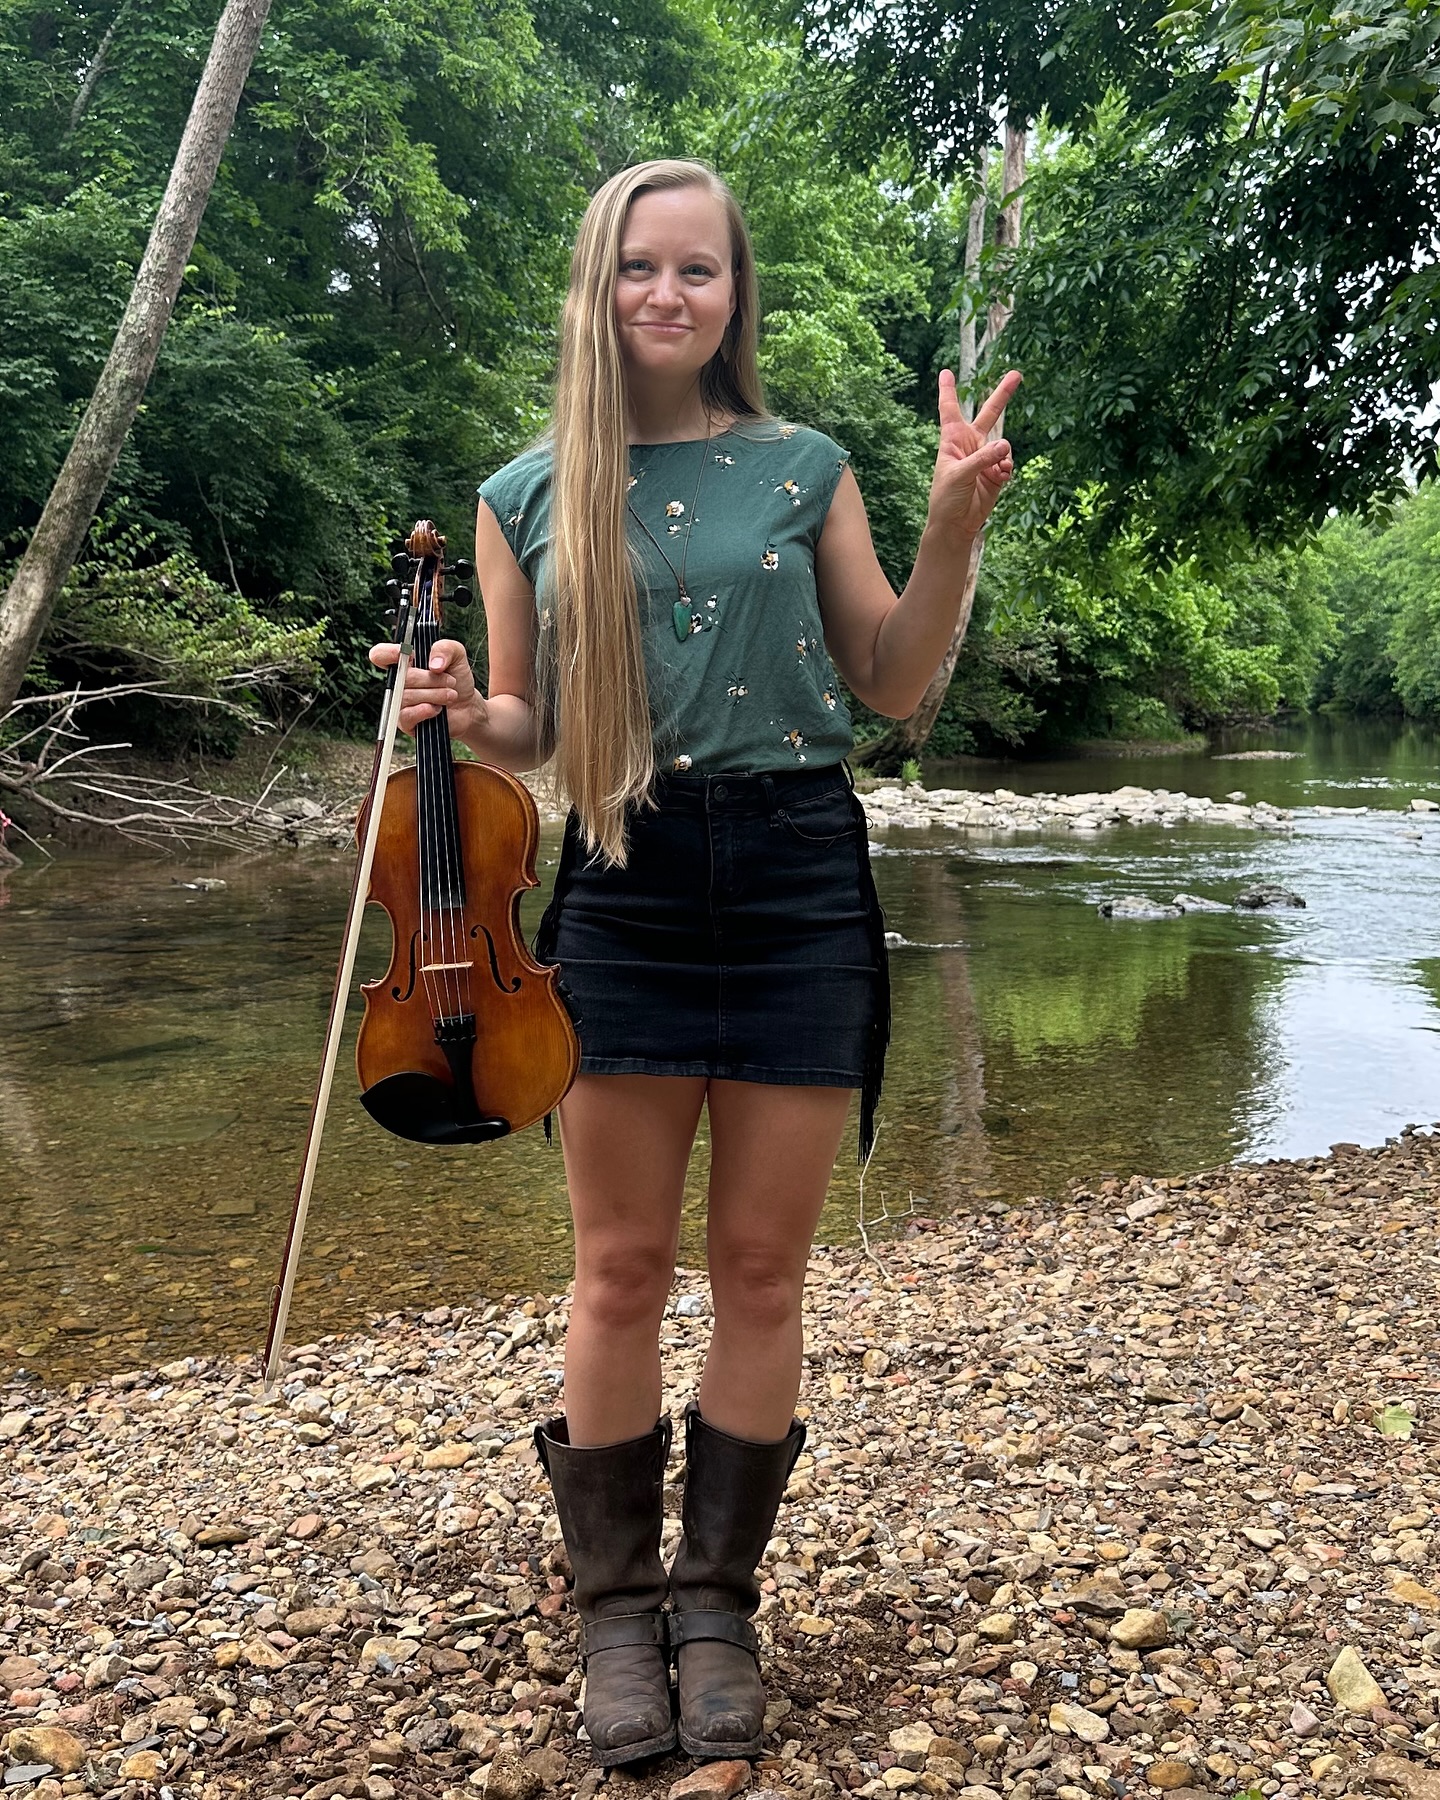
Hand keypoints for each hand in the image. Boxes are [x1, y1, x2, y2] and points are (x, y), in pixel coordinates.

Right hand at [367, 637, 487, 738]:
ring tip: (450, 695)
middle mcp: (398, 682)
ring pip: (407, 696)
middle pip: (402, 677)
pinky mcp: (405, 722)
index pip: (380, 655)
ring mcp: (399, 702)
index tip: (408, 653)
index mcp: (404, 662)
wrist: (468, 706)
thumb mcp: (457, 655)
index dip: (388, 653)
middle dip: (430, 679)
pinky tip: (437, 709)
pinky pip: (407, 715)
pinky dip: (425, 710)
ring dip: (435, 694)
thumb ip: (445, 648)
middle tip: (450, 681)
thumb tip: (433, 665)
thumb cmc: (457, 679)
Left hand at [926, 368, 1020, 544]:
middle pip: (988, 413)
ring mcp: (985, 458)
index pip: (949, 409)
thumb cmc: (946, 497)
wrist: (956, 524)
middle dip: (1002, 394)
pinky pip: (1008, 462)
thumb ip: (982, 458)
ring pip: (1004, 444)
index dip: (948, 390)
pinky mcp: (996, 472)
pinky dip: (1007, 469)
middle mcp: (970, 444)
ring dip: (1003, 456)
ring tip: (997, 471)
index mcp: (952, 440)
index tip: (945, 372)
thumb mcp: (959, 475)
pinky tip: (1001, 477)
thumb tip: (1006, 445)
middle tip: (1017, 374)